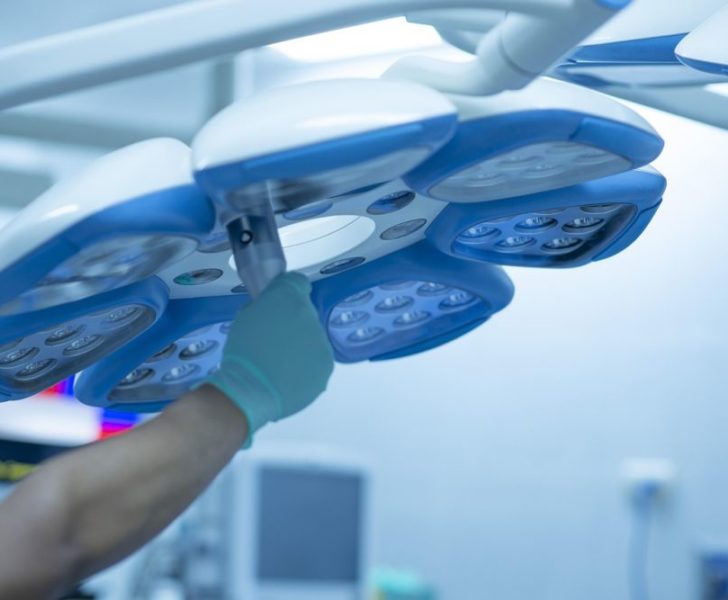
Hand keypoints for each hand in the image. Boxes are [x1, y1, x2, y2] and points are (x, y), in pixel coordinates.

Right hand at [205, 272, 333, 442]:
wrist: (249, 389)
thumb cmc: (241, 350)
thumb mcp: (245, 316)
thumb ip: (265, 305)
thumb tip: (273, 307)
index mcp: (288, 297)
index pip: (298, 283)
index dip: (289, 293)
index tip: (279, 307)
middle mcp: (311, 315)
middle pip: (306, 314)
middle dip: (293, 324)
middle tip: (273, 342)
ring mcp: (322, 342)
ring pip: (314, 339)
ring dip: (301, 347)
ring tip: (279, 365)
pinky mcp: (326, 367)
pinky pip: (317, 361)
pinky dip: (306, 368)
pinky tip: (288, 377)